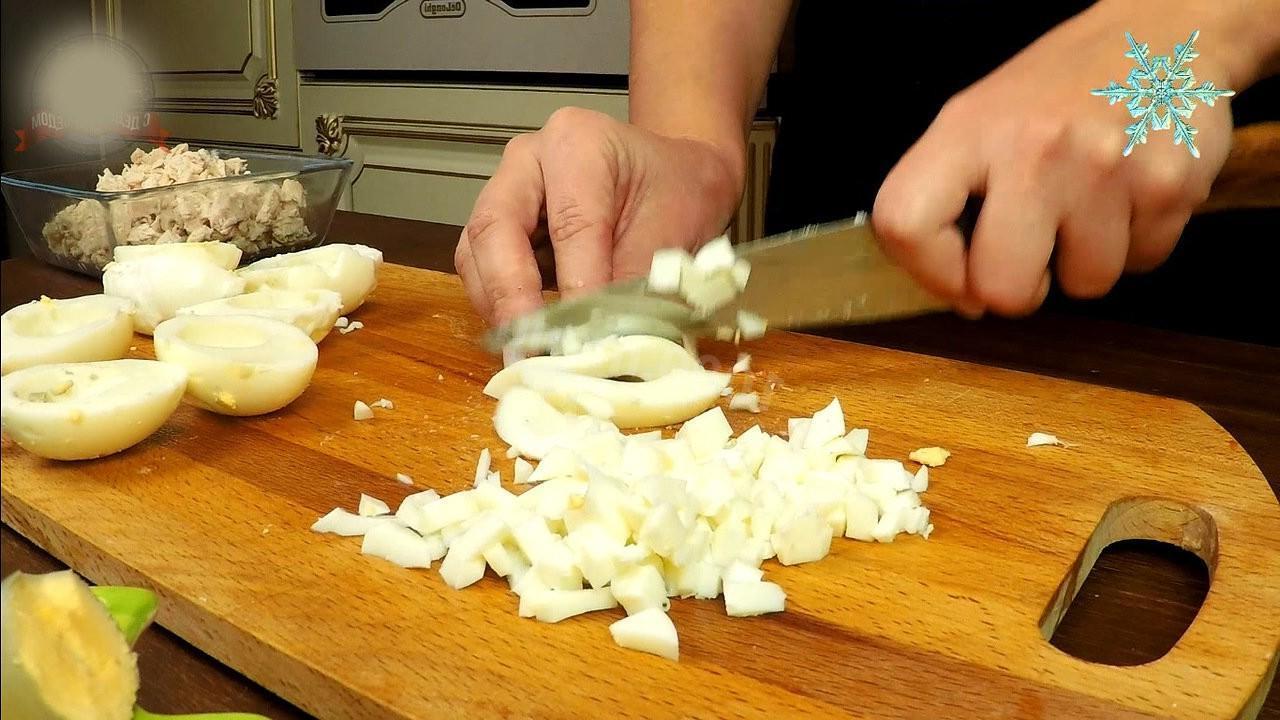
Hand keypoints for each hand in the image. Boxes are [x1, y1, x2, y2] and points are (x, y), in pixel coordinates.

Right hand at [455, 107, 741, 324]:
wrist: (676, 176)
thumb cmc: (679, 194)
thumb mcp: (672, 234)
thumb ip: (633, 283)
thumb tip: (601, 344)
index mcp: (577, 144)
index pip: (569, 223)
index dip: (574, 286)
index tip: (582, 340)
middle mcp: (527, 160)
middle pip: (495, 228)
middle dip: (510, 297)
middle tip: (529, 352)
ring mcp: (505, 190)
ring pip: (476, 251)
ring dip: (497, 307)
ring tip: (528, 354)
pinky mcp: (497, 224)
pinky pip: (479, 267)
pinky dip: (498, 306)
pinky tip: (526, 337)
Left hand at [872, 2, 1237, 316]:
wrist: (1161, 38)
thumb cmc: (1057, 92)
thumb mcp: (979, 121)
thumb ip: (950, 200)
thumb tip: (964, 297)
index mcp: (968, 130)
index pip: (906, 225)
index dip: (929, 271)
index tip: (957, 276)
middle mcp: (1032, 149)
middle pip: (1002, 288)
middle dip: (1019, 287)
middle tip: (1033, 250)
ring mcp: (1103, 170)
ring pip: (1085, 285)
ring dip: (1086, 261)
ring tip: (1089, 204)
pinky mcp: (1168, 186)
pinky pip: (1142, 262)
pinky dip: (1137, 242)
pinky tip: (1128, 194)